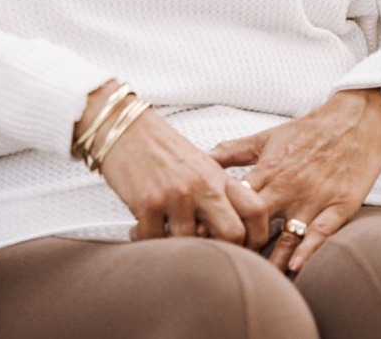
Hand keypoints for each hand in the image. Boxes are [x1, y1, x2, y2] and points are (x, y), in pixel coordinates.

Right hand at [80, 84, 268, 246]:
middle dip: (223, 251)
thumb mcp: (198, 164)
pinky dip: (145, 240)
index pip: (256, 210)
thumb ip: (215, 193)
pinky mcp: (147, 202)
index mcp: (217, 176)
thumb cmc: (158, 146)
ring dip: (176, 247)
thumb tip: (226, 232)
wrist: (123, 126)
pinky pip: (153, 240)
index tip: (244, 248)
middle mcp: (201, 186)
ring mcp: (175, 195)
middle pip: (233, 234)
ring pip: (190, 243)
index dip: (257, 237)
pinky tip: (140, 230)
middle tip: (207, 254)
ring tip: (163, 236)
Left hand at [209, 89, 380, 272]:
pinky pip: (322, 232)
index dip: (218, 219)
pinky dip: (310, 250)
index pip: (235, 201)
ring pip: (287, 234)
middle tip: (226, 263)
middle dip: (241, 244)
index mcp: (267, 171)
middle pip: (256, 222)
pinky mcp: (340, 205)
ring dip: (272, 258)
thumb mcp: (265, 138)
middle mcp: (287, 187)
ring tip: (259, 278)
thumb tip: (199, 157)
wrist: (354, 120)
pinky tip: (297, 267)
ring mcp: (314, 198)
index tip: (202, 237)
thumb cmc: (307, 130)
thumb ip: (232, 151)